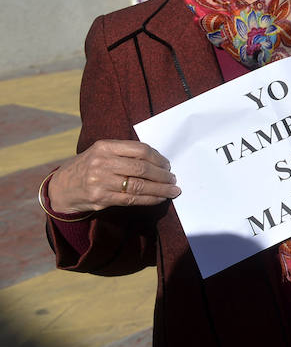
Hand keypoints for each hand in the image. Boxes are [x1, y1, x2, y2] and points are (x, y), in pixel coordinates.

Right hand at [47, 139, 178, 214]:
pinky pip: (132, 199)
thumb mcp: (102, 152)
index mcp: (105, 147)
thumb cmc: (89, 166)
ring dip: (160, 189)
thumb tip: (159, 161)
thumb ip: (125, 153)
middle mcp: (102, 163)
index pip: (140, 150)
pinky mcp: (101, 198)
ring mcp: (101, 181)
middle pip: (142, 168)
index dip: (158, 158)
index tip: (168, 165)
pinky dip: (149, 199)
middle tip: (173, 179)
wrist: (62, 186)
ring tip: (172, 190)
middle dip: (162, 175)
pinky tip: (159, 198)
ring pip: (139, 186)